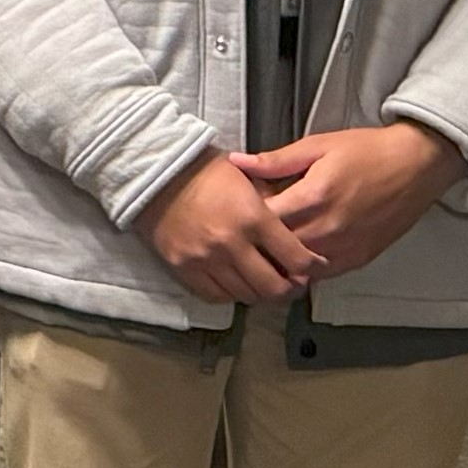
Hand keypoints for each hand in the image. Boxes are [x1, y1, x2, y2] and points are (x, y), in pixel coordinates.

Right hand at [138, 148, 323, 307]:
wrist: (154, 174)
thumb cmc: (203, 171)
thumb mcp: (247, 178)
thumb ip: (272, 206)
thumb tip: (294, 232)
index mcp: (253, 217)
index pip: (296, 258)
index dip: (311, 268)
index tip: (313, 267)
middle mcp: (231, 244)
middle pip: (274, 287)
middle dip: (290, 289)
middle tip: (293, 284)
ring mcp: (206, 260)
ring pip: (246, 295)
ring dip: (261, 293)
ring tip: (266, 283)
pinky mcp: (185, 269)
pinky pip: (217, 296)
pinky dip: (232, 293)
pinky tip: (237, 283)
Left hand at [245, 117, 460, 283]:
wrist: (417, 165)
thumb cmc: (369, 151)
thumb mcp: (317, 146)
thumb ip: (275, 161)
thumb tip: (238, 162)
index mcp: (313, 197)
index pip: (262, 219)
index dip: (246, 214)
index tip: (241, 206)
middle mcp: (327, 228)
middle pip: (275, 248)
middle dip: (259, 240)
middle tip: (252, 228)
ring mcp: (343, 248)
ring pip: (295, 268)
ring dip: (280, 258)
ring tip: (272, 243)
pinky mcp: (357, 259)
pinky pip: (320, 274)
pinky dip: (304, 268)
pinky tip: (298, 253)